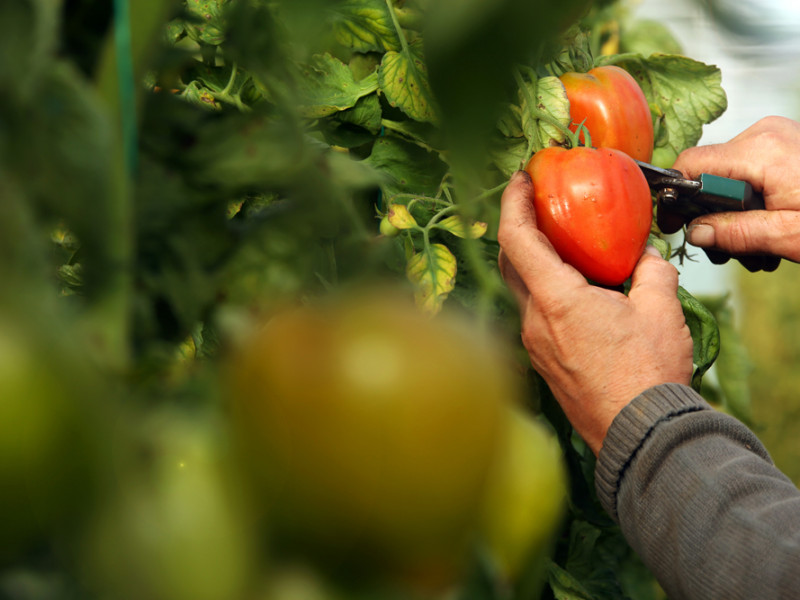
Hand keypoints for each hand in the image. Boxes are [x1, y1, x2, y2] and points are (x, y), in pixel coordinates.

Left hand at [497, 171, 693, 454]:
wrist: (638, 435)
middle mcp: (534, 321)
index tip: (520, 179)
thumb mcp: (659, 310)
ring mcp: (534, 344)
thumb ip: (651, 272)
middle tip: (539, 204)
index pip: (516, 238)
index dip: (512, 202)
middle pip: (511, 261)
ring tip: (565, 246)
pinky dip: (547, 291)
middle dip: (520, 227)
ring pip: (523, 290)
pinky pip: (536, 315)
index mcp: (556, 300)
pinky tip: (577, 290)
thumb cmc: (647, 376)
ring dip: (536, 262)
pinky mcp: (544, 362)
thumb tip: (645, 258)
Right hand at [673, 116, 799, 264]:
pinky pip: (750, 172)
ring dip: (734, 216)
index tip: (675, 227)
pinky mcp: (785, 146)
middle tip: (731, 252)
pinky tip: (771, 228)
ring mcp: (777, 137)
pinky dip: (752, 203)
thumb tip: (695, 232)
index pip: (691, 164)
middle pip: (709, 174)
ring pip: (728, 177)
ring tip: (760, 247)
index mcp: (761, 151)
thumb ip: (737, 233)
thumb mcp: (791, 237)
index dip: (676, 198)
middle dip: (712, 216)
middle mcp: (765, 134)